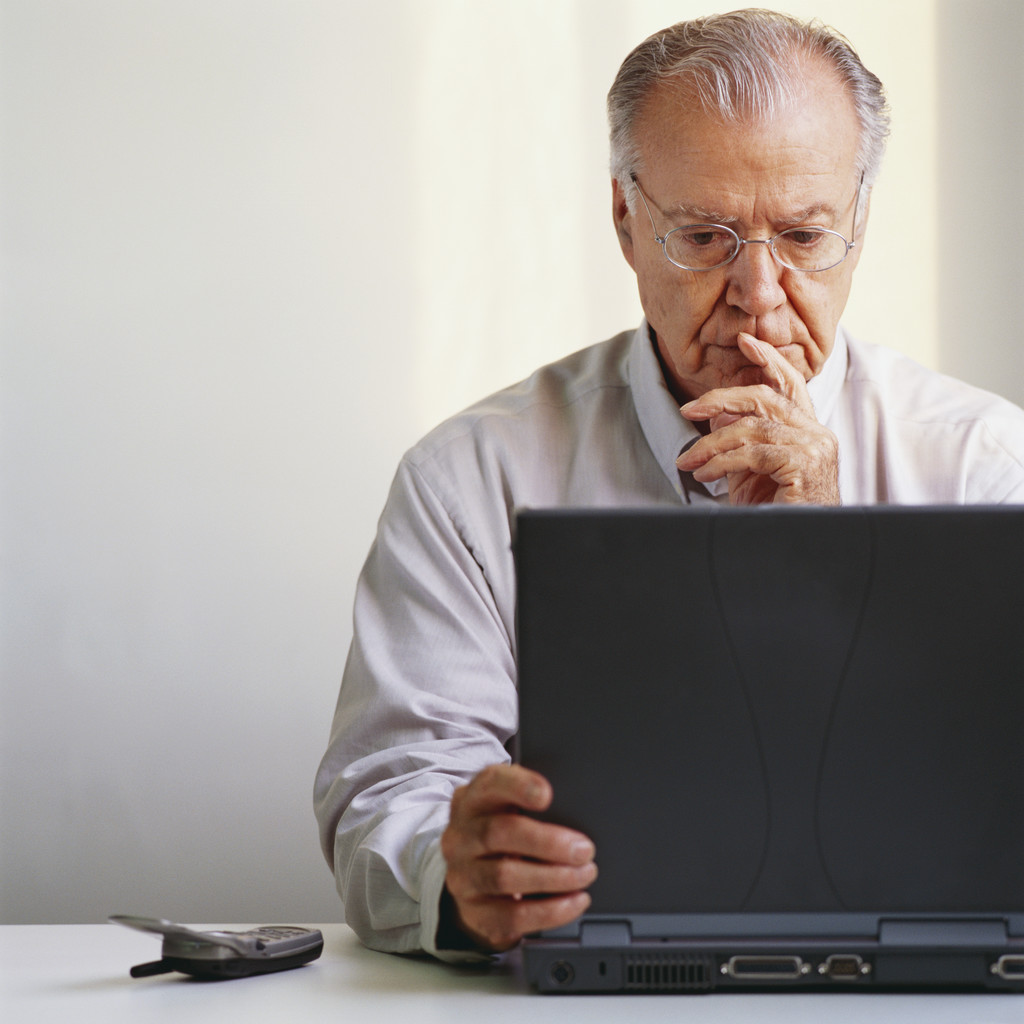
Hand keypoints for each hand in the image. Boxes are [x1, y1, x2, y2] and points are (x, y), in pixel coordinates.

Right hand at [441, 763, 596, 951]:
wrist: (474, 873)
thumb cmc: (504, 832)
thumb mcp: (509, 807)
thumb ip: (532, 802)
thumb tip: (576, 812)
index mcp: (472, 800)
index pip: (490, 783)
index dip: (518, 786)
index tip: (547, 795)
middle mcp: (460, 836)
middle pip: (498, 833)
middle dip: (548, 842)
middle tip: (584, 850)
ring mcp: (462, 876)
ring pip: (504, 877)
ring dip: (554, 878)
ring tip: (584, 874)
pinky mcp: (474, 912)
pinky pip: (512, 916)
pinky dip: (550, 911)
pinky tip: (574, 901)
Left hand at [675, 333, 839, 504]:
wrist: (799, 546)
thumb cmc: (775, 513)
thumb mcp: (750, 472)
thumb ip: (738, 440)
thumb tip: (714, 411)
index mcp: (807, 430)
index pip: (790, 385)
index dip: (769, 360)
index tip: (747, 340)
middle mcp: (817, 434)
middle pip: (765, 398)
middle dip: (721, 399)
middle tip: (687, 410)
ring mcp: (815, 448)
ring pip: (753, 427)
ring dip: (711, 444)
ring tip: (688, 462)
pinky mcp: (805, 466)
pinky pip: (754, 453)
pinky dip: (722, 462)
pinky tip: (705, 476)